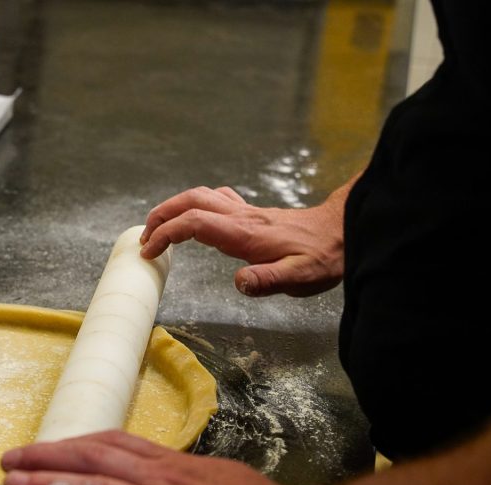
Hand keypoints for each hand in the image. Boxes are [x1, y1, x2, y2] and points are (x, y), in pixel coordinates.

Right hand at [139, 185, 345, 296]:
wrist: (346, 232)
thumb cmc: (324, 257)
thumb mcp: (300, 277)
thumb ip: (268, 279)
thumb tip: (239, 282)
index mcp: (245, 233)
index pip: (195, 224)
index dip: (166, 234)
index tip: (149, 251)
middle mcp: (241, 217)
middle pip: (190, 201)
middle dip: (161, 216)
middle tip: (144, 238)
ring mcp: (246, 212)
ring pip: (201, 195)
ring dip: (174, 207)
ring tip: (158, 227)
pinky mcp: (252, 213)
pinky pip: (216, 199)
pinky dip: (195, 205)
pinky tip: (195, 218)